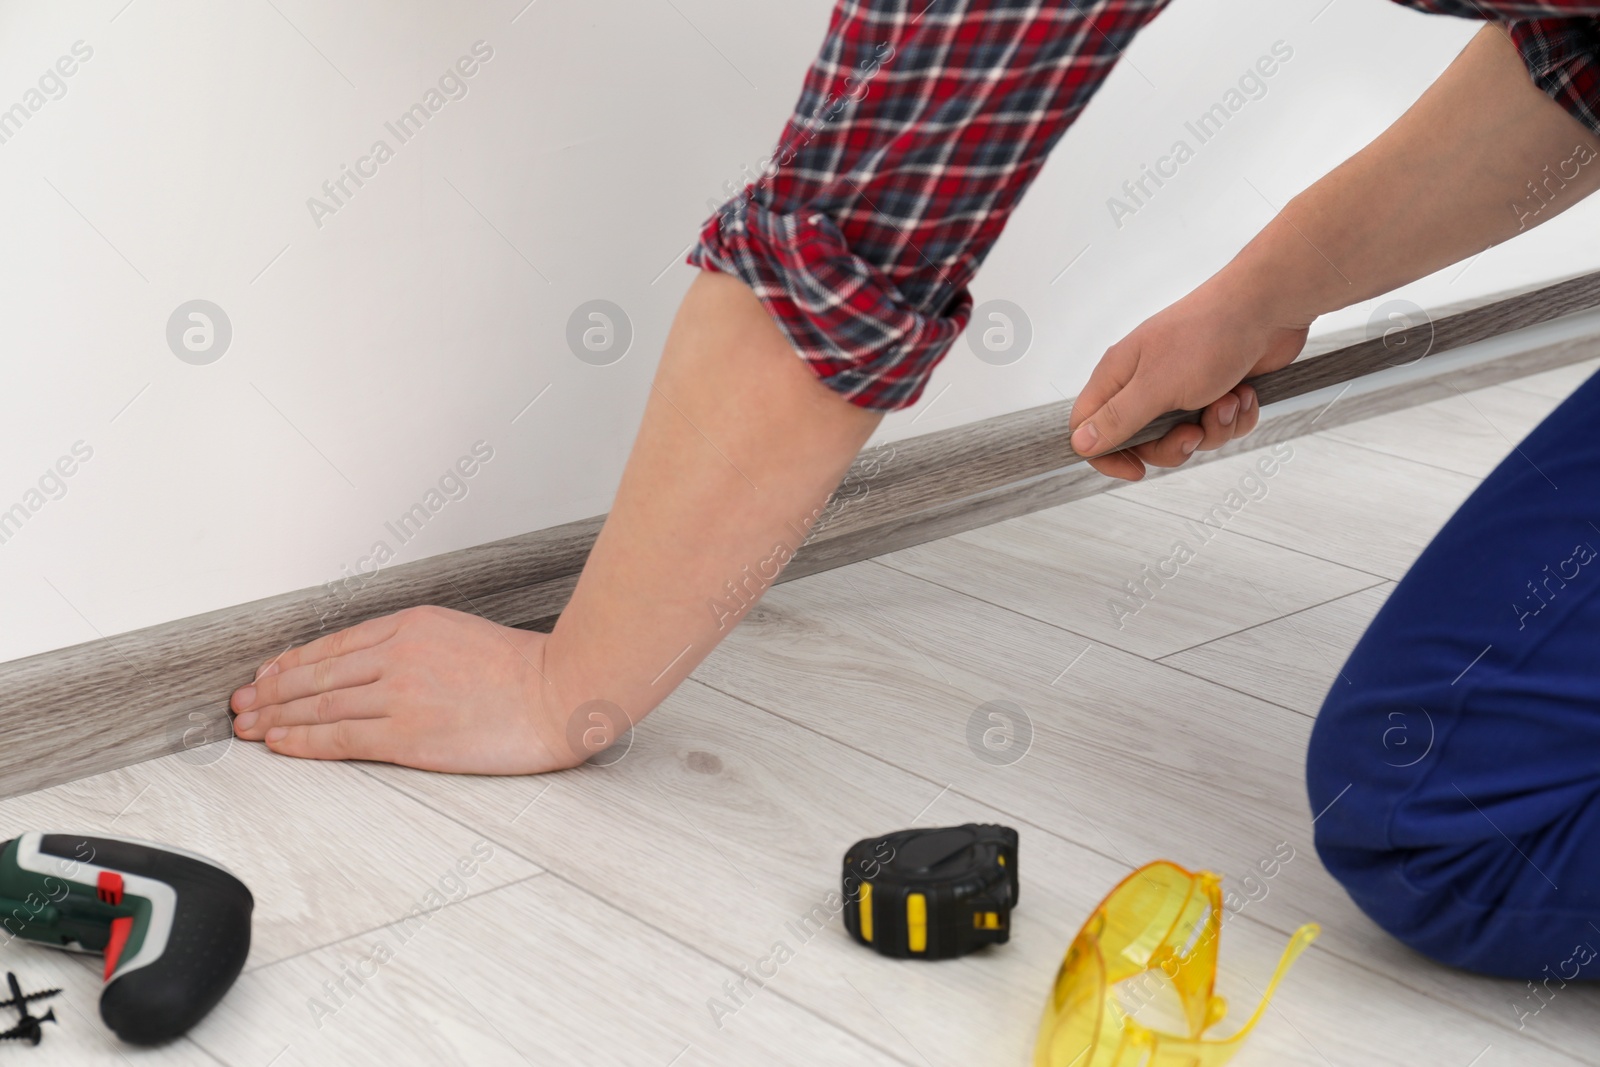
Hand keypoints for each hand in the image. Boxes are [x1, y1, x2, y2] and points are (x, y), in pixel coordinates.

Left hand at [229, 606, 597, 773]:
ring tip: (247, 726)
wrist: (563, 692)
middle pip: (317, 673)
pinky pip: (339, 737)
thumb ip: (422, 648)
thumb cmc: (529, 672)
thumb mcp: (466, 637)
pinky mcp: (409, 734)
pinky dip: (302, 740)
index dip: (293, 662)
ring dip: (275, 716)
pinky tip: (280, 744)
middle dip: (270, 689)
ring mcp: (401, 694)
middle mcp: (400, 654)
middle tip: (240, 703)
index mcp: (414, 625)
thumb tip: (385, 669)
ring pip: (319, 704)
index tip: (267, 675)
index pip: (336, 644)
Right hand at [1069, 276, 1310, 480]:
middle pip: (1143, 442)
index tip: (1136, 469)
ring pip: (1187, 437)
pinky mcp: (1215, 391)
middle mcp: (1146, 383)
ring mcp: (1181, 388)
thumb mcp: (1155, 386)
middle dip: (1174, 445)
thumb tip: (1079, 444)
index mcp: (1120, 376)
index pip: (1089, 427)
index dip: (1107, 455)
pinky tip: (1244, 393)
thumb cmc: (1207, 336)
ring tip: (1227, 400)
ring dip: (1213, 428)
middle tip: (1192, 431)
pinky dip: (1235, 417)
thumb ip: (1117, 419)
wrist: (1267, 309)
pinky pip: (1218, 426)